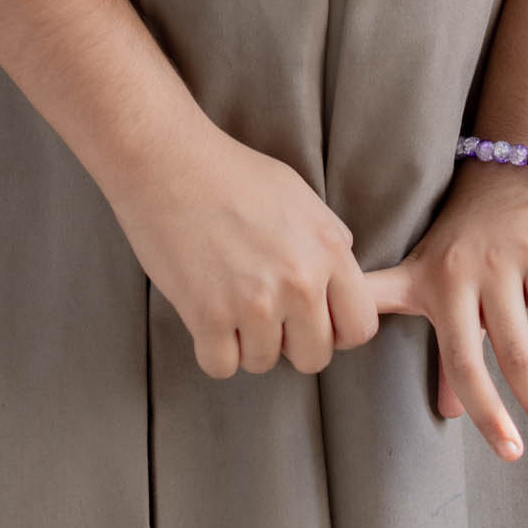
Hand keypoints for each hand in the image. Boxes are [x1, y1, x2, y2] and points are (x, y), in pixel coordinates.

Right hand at [112, 122, 379, 380]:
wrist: (168, 161)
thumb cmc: (232, 172)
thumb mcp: (299, 197)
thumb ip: (328, 243)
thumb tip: (343, 283)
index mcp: (327, 248)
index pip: (360, 326)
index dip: (337, 330)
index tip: (312, 321)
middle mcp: (300, 281)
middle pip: (315, 357)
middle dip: (291, 343)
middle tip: (265, 311)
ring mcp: (255, 302)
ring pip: (264, 362)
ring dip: (246, 341)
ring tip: (228, 296)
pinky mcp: (208, 316)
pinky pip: (221, 366)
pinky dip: (211, 347)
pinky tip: (205, 311)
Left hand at [366, 160, 527, 461]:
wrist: (512, 162)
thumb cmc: (470, 233)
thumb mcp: (442, 280)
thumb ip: (447, 345)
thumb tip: (450, 412)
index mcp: (426, 282)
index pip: (428, 347)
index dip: (435, 389)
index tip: (452, 433)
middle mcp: (457, 274)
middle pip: (469, 360)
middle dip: (491, 413)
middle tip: (512, 454)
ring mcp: (499, 262)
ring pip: (519, 346)